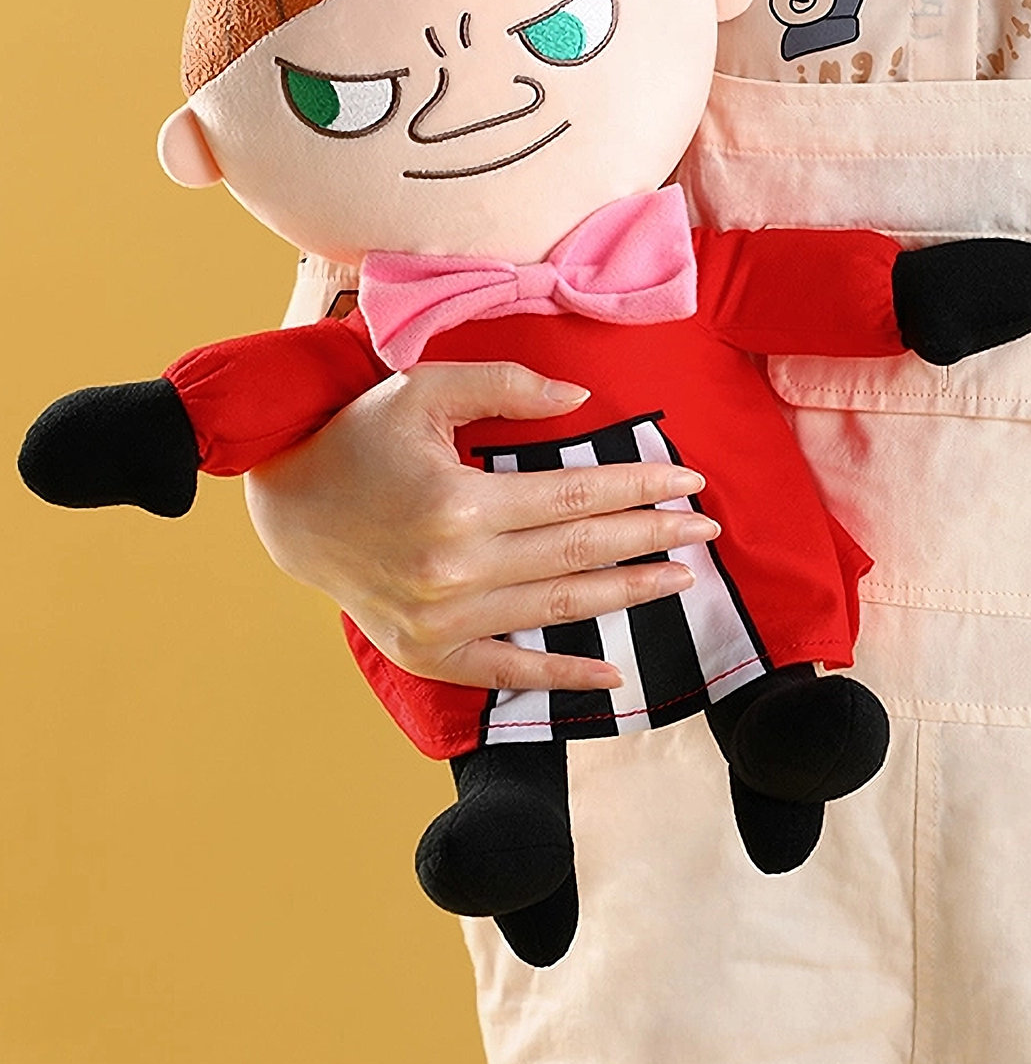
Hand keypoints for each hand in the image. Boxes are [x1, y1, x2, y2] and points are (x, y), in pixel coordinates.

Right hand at [244, 360, 716, 692]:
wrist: (290, 509)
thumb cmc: (359, 439)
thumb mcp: (424, 391)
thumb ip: (505, 387)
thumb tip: (581, 398)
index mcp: (458, 503)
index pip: (576, 495)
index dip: (639, 486)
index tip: (690, 481)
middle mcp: (455, 570)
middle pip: (580, 552)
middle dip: (652, 537)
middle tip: (706, 528)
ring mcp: (442, 622)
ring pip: (559, 608)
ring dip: (628, 594)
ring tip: (680, 578)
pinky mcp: (429, 654)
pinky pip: (510, 673)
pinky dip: (563, 677)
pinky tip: (613, 674)